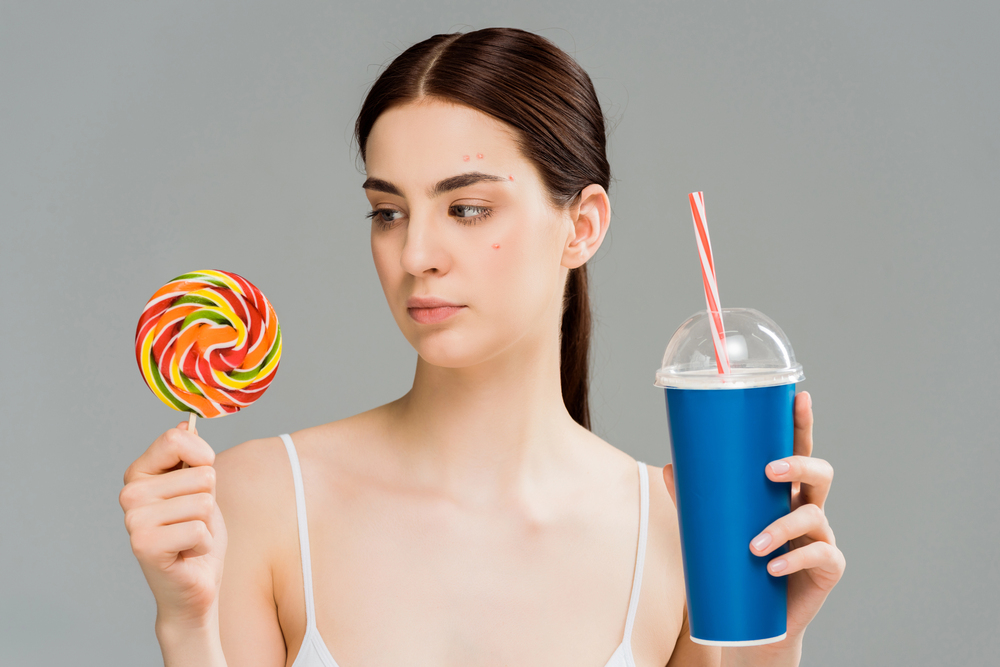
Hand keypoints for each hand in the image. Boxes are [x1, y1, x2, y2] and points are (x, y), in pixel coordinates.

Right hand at [119, 422, 227, 630]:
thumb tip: (186, 424)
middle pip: (201, 474)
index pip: (176, 438)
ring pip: (203, 502)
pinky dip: (203, 544)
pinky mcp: (144, 545)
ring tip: (189, 538)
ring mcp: (134, 520)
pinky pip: (199, 529)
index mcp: (139, 474)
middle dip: (209, 501)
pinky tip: (187, 554)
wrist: (192, 586)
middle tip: (192, 522)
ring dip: (207, 524)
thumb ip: (191, 458)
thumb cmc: (197, 535)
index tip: (201, 478)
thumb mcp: (199, 489)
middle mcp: (130, 494)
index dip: (203, 456)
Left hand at [662, 391, 845, 652]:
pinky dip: (794, 561)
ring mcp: (822, 537)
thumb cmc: (738, 565)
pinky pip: (821, 556)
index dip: (801, 423)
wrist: (754, 623)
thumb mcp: (714, 528)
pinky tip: (772, 569)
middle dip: (799, 464)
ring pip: (814, 516)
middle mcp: (808, 507)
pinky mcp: (829, 568)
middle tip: (769, 470)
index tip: (799, 396)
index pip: (797, 449)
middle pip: (820, 472)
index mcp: (784, 491)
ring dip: (782, 527)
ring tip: (753, 546)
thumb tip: (670, 467)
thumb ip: (695, 499)